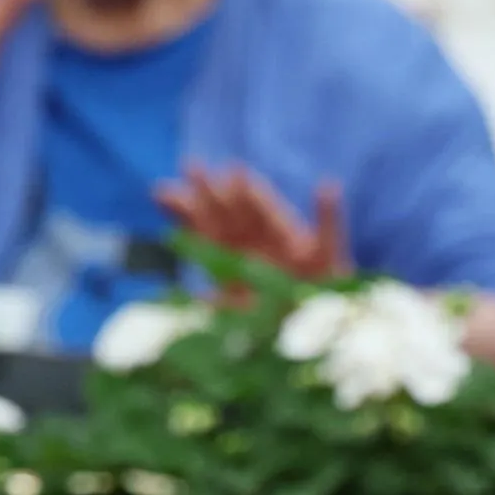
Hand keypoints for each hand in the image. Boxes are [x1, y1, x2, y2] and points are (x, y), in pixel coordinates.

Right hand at [158, 165, 348, 281]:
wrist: (319, 330)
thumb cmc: (329, 287)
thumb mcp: (330, 251)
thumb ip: (328, 219)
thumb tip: (329, 185)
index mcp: (283, 233)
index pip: (260, 206)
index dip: (246, 190)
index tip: (233, 171)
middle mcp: (257, 245)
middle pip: (229, 213)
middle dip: (209, 191)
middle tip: (190, 164)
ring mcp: (239, 266)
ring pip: (209, 233)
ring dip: (189, 212)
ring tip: (164, 191)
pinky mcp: (227, 292)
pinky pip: (206, 267)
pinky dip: (192, 251)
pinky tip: (172, 233)